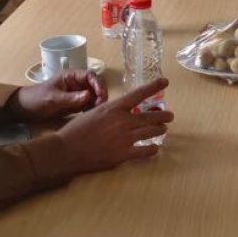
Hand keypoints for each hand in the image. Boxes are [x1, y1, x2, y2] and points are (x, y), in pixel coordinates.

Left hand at [11, 70, 106, 120]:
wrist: (25, 109)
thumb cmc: (37, 98)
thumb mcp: (52, 98)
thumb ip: (70, 97)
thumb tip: (88, 95)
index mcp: (71, 76)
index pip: (90, 75)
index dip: (97, 84)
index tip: (100, 95)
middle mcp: (77, 84)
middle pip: (95, 85)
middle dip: (100, 94)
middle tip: (100, 106)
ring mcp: (77, 94)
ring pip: (94, 96)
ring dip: (98, 103)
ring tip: (96, 112)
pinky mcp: (76, 105)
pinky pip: (89, 106)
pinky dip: (93, 110)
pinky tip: (91, 116)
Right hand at [57, 78, 173, 172]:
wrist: (67, 150)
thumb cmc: (76, 130)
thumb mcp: (94, 112)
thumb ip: (110, 111)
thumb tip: (121, 111)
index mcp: (114, 108)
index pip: (138, 94)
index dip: (153, 86)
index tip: (165, 81)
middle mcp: (122, 121)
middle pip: (149, 116)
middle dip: (163, 115)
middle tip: (170, 115)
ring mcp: (124, 138)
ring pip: (150, 132)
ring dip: (159, 130)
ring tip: (163, 129)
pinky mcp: (123, 154)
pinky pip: (144, 151)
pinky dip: (152, 149)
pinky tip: (155, 148)